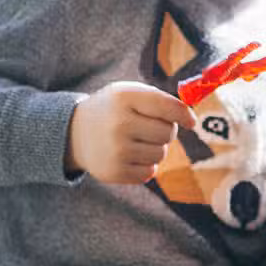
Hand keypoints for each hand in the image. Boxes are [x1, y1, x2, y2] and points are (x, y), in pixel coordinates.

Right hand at [65, 81, 195, 183]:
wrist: (75, 132)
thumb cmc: (113, 109)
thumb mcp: (130, 93)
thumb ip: (161, 100)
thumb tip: (191, 119)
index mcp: (125, 97)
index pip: (167, 107)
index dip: (184, 115)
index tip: (191, 121)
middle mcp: (119, 124)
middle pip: (168, 133)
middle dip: (166, 130)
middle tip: (149, 127)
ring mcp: (115, 150)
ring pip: (161, 154)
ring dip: (156, 148)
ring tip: (137, 140)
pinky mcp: (113, 172)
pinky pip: (149, 172)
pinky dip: (145, 165)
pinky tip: (130, 155)